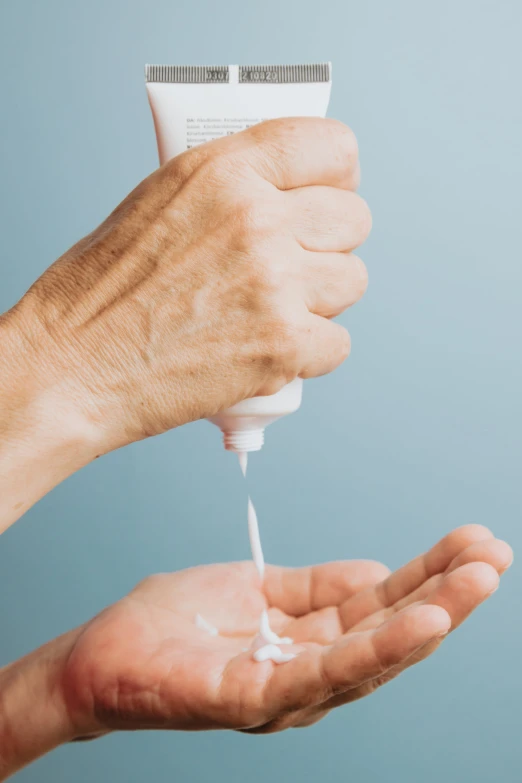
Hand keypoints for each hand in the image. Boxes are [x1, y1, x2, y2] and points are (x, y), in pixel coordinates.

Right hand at [6, 117, 368, 456]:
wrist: (75, 366)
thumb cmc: (103, 293)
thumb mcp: (160, 202)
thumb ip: (233, 189)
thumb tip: (292, 196)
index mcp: (225, 171)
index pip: (333, 148)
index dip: (339, 177)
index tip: (328, 197)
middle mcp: (258, 219)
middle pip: (353, 219)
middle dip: (328, 246)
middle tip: (291, 268)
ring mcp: (275, 283)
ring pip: (351, 281)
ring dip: (320, 301)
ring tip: (270, 313)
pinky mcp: (284, 344)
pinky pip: (338, 343)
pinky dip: (309, 355)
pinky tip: (267, 351)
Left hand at [59, 525, 510, 737]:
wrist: (102, 652)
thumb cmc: (177, 622)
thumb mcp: (258, 589)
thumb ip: (316, 587)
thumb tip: (377, 572)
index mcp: (311, 644)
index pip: (382, 607)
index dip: (429, 576)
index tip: (471, 543)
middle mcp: (309, 676)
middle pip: (391, 633)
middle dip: (447, 593)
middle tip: (494, 555)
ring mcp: (285, 693)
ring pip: (372, 655)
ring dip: (430, 617)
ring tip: (476, 581)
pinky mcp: (253, 700)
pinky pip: (325, 671)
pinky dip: (379, 647)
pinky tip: (421, 620)